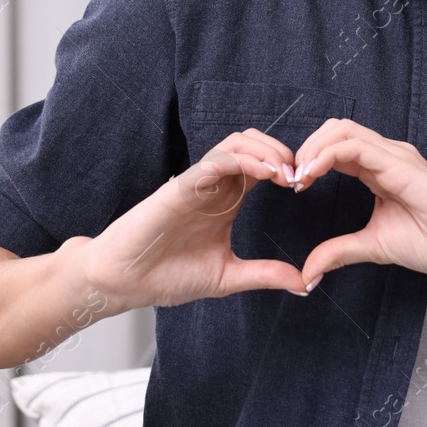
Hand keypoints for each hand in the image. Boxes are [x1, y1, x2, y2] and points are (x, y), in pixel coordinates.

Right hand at [79, 129, 307, 308]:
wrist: (122, 283)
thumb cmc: (166, 275)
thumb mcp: (227, 277)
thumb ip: (264, 275)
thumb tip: (304, 283)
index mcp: (226, 199)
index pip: (262, 165)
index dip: (287, 168)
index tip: (304, 186)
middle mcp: (213, 184)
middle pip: (253, 144)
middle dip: (282, 151)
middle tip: (300, 175)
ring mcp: (196, 182)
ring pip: (236, 142)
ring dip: (266, 150)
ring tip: (285, 172)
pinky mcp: (179, 187)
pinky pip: (213, 160)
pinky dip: (242, 159)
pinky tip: (263, 174)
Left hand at [290, 118, 426, 288]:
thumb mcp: (373, 247)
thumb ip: (340, 252)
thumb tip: (308, 273)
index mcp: (379, 169)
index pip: (335, 148)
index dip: (309, 161)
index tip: (292, 187)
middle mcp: (385, 155)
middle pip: (334, 130)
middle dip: (305, 149)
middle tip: (290, 180)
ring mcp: (393, 155)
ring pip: (341, 130)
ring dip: (312, 149)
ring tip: (298, 177)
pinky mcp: (399, 162)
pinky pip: (354, 146)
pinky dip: (326, 155)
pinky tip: (313, 174)